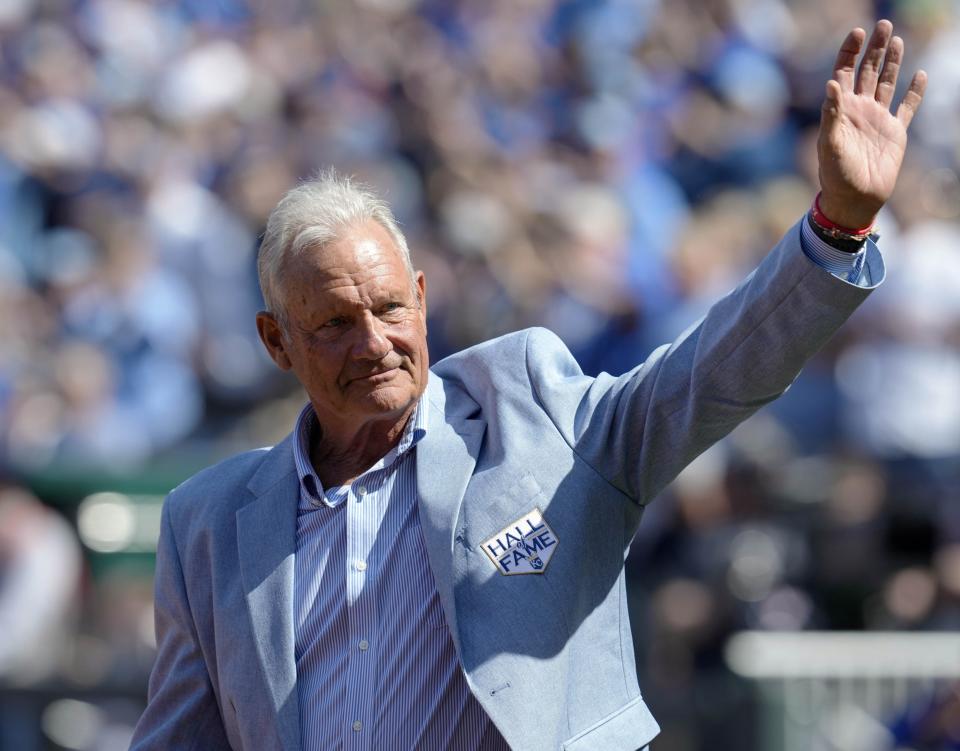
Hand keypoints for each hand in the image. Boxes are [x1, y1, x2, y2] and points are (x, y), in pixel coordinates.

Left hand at [817, 19, 926, 228]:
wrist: (854, 199)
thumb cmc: (836, 174)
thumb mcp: (829, 144)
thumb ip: (831, 114)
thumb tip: (832, 83)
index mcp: (841, 110)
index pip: (844, 73)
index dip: (849, 52)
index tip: (857, 32)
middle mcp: (859, 110)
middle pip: (867, 71)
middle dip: (874, 49)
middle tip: (882, 25)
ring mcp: (878, 119)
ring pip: (886, 83)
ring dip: (892, 62)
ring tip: (896, 40)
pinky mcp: (895, 132)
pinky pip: (907, 107)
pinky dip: (914, 92)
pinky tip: (920, 75)